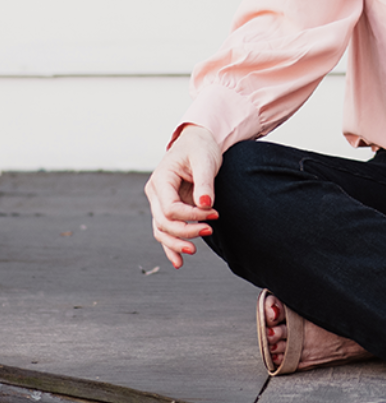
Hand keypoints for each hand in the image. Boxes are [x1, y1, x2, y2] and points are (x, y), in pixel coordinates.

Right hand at [144, 124, 221, 268]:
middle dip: (185, 231)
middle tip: (209, 230)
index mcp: (161, 179)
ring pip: (161, 230)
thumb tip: (204, 205)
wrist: (198, 141)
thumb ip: (204, 182)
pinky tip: (178, 261)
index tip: (213, 214)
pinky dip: (170, 245)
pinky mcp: (168, 208)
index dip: (190, 217)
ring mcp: (160, 202)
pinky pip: (165, 230)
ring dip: (177, 242)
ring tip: (194, 251)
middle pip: (163, 222)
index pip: (170, 209)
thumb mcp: (206, 160)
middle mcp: (156, 193)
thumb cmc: (201, 147)